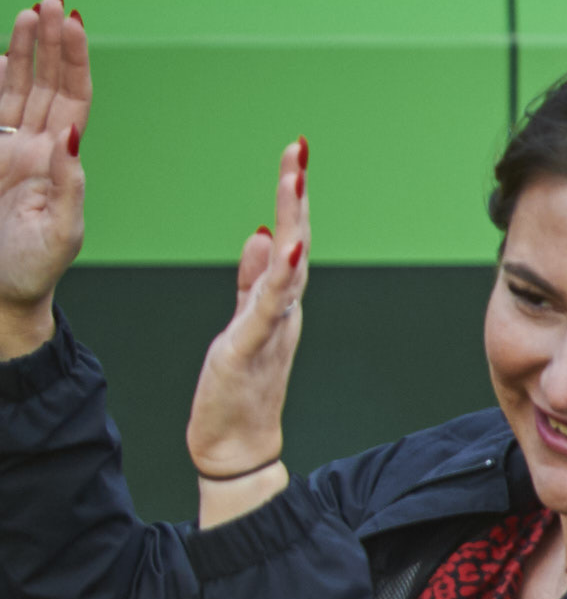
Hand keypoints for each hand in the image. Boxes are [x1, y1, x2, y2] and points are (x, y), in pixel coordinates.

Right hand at [0, 0, 91, 353]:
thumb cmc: (33, 270)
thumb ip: (67, 185)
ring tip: (28, 13)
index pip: (72, 97)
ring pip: (16, 88)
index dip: (73, 60)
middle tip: (51, 0)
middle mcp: (37, 146)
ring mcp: (6, 149)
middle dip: (49, 41)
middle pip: (46, 82)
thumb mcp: (60, 233)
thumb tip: (70, 136)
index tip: (72, 23)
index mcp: (62, 159)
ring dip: (20, 51)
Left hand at [188, 138, 310, 499]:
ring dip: (292, 220)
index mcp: (279, 302)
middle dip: (296, 195)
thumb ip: (252, 283)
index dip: (292, 198)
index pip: (289, 240)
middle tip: (298, 152)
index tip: (294, 156)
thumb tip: (261, 237)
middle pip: (296, 242)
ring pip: (288, 265)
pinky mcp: (251, 347)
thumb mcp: (242, 326)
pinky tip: (284, 247)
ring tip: (294, 181)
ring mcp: (272, 326)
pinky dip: (279, 274)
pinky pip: (268, 305)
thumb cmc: (239, 393)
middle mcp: (284, 309)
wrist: (237, 446)